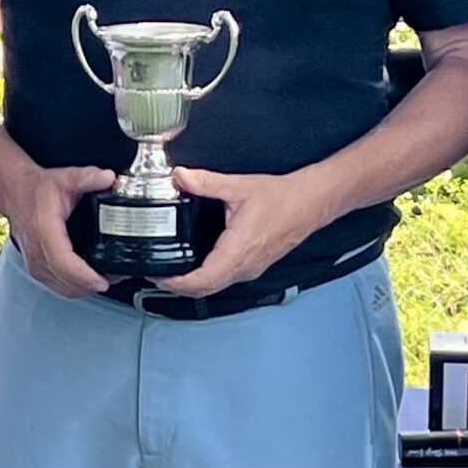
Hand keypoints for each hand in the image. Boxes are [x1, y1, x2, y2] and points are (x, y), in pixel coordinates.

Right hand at [0, 162, 114, 298]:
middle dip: (93, 284)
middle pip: (66, 282)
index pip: (63, 263)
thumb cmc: (37, 189)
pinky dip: (76, 287)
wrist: (16, 193)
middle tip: (117, 277)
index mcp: (44, 231)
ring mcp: (35, 264)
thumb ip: (88, 177)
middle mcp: (36, 252)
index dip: (85, 276)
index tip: (103, 281)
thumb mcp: (65, 178)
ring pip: (63, 289)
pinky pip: (59, 287)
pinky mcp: (37, 270)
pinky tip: (90, 279)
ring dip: (86, 288)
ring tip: (108, 278)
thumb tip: (110, 178)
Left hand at [151, 166, 335, 298]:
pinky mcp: (253, 266)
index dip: (176, 284)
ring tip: (170, 271)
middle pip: (204, 290)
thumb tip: (180, 176)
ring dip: (191, 284)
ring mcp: (250, 269)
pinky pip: (225, 279)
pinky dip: (205, 278)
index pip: (202, 281)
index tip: (157, 276)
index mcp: (238, 250)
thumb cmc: (283, 198)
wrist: (311, 203)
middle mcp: (245, 266)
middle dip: (178, 287)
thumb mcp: (239, 186)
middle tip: (156, 273)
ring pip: (215, 287)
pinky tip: (194, 265)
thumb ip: (206, 182)